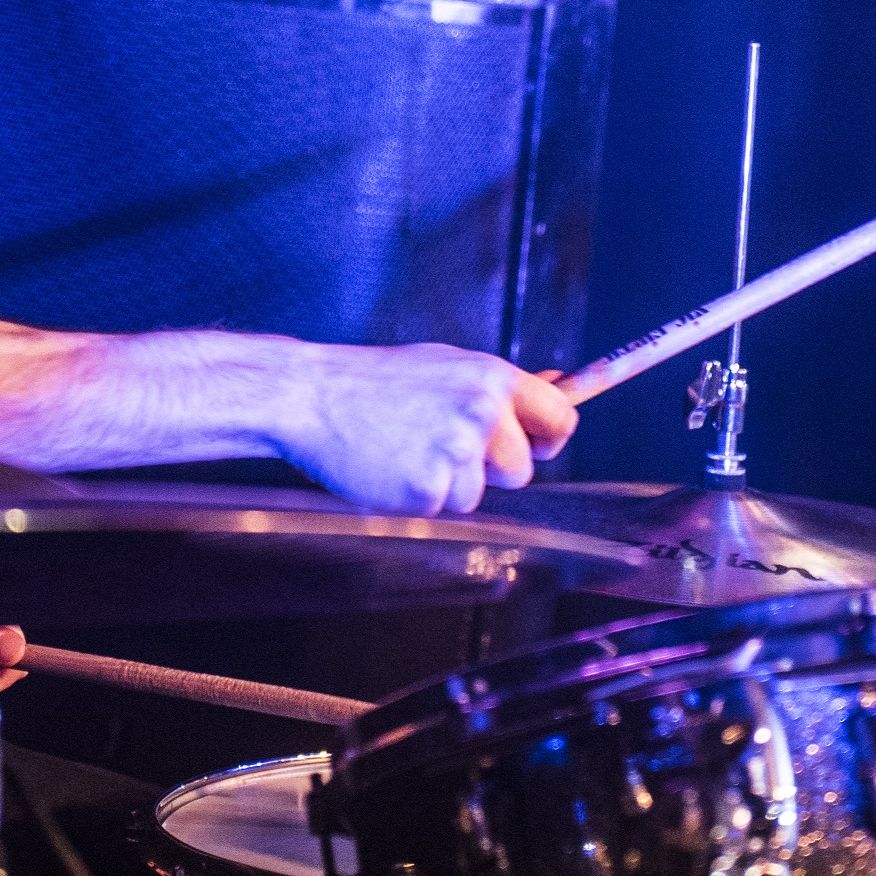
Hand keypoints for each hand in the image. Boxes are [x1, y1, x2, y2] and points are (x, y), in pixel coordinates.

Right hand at [279, 342, 576, 514]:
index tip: (533, 446)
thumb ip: (500, 387)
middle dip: (490, 469)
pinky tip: (392, 465)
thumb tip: (563, 384)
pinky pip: (441, 508)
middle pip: (521, 470)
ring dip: (448, 483)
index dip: (548, 440)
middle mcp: (482, 413)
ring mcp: (455, 452)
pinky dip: (418, 497)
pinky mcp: (427, 489)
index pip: (561, 419)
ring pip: (477, 494)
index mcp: (492, 378)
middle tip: (443, 444)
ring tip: (409, 448)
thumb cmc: (379, 381)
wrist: (313, 395)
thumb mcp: (448, 366)